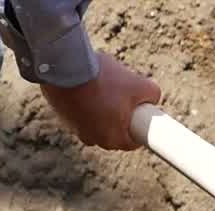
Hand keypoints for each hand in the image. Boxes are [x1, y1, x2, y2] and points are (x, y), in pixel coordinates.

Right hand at [41, 52, 162, 150]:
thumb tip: (153, 98)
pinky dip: (85, 99)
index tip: (142, 116)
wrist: (66, 66)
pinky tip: (88, 82)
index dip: (141, 128)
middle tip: (125, 95)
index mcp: (112, 139)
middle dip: (122, 115)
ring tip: (104, 85)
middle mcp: (91, 139)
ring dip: (102, 106)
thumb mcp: (139, 84)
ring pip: (96, 119)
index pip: (133, 142)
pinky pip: (80, 109)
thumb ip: (153, 94)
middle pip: (114, 131)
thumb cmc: (104, 80)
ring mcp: (74, 127)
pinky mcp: (61, 113)